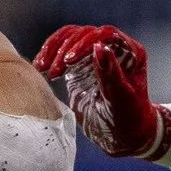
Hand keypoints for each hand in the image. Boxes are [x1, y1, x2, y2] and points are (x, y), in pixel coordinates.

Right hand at [33, 23, 168, 159]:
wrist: (121, 137)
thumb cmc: (129, 120)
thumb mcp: (121, 100)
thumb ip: (110, 75)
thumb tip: (99, 47)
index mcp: (130, 52)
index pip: (105, 34)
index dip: (84, 43)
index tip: (68, 60)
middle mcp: (112, 49)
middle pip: (84, 34)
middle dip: (65, 48)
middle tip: (54, 70)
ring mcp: (94, 56)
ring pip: (70, 38)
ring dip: (53, 49)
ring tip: (43, 67)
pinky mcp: (78, 66)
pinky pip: (61, 52)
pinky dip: (49, 56)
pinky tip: (40, 66)